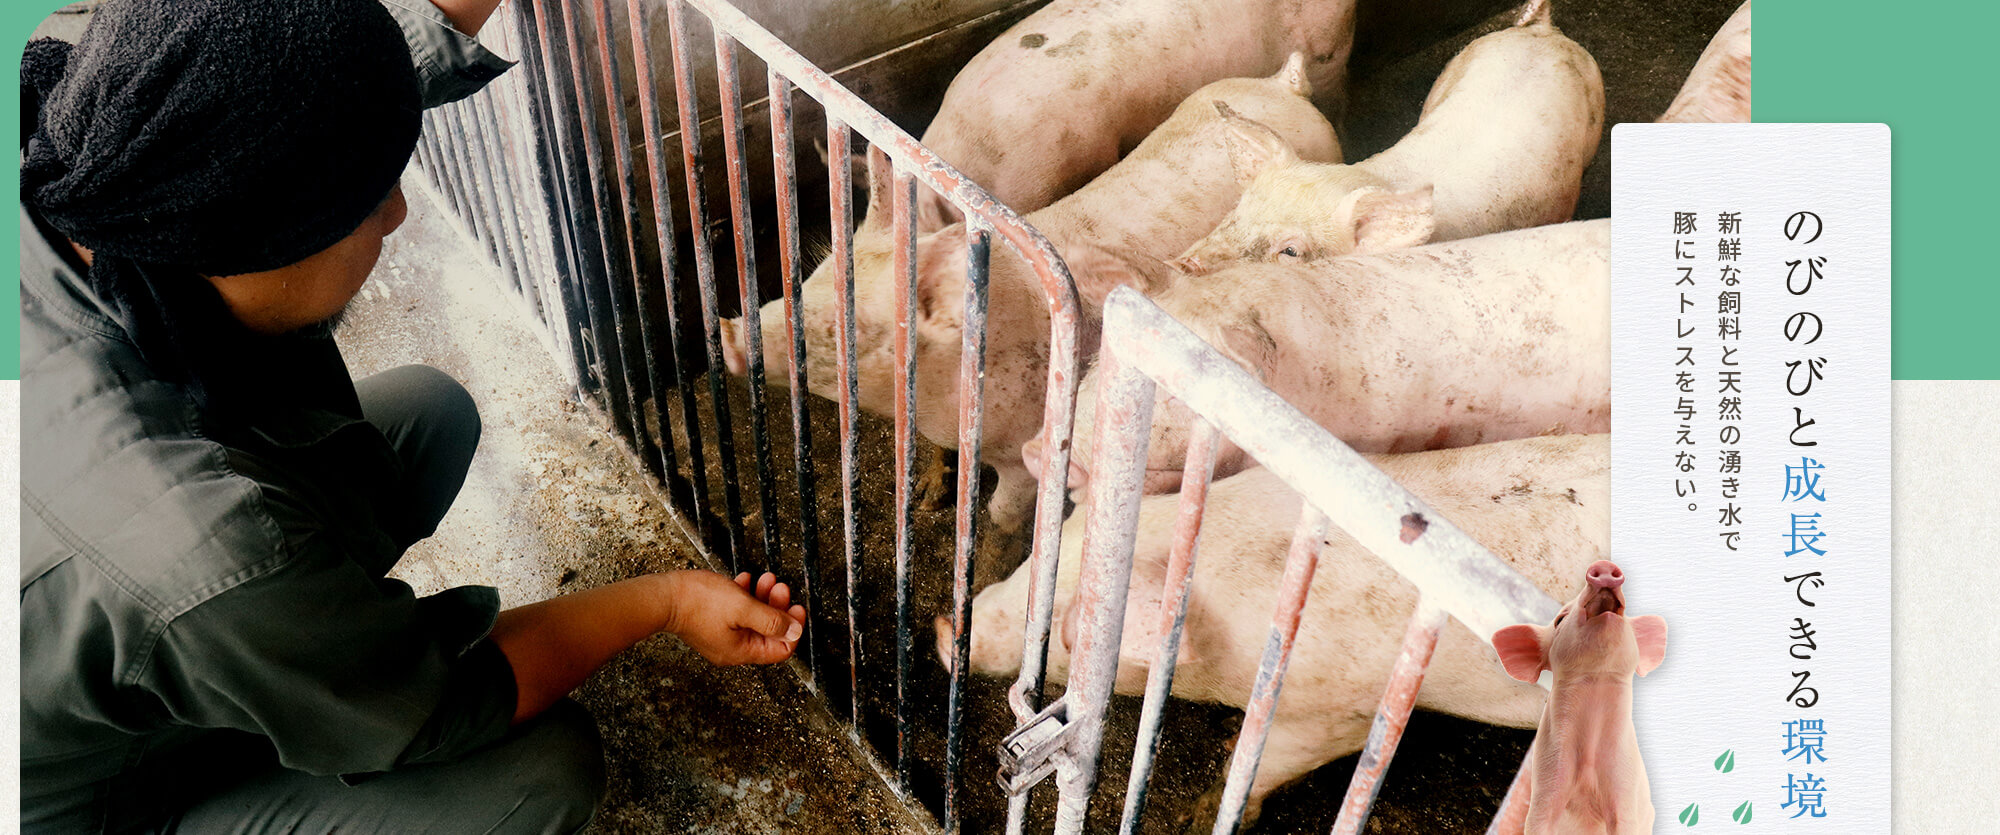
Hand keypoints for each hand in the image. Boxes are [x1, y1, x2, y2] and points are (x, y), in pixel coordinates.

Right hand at [663, 570, 806, 665]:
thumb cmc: (698, 602)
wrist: (663, 596)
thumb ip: (772, 621)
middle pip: (768, 632)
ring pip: (753, 619)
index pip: (780, 649)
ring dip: (763, 598)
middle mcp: (732, 649)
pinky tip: (745, 581)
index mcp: (741, 652)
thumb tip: (796, 632)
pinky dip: (745, 596)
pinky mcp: (712, 623)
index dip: (793, 628)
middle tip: (780, 587)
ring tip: (766, 579)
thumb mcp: (743, 608)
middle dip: (778, 607)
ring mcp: (722, 636)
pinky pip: (737, 612)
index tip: (797, 607)